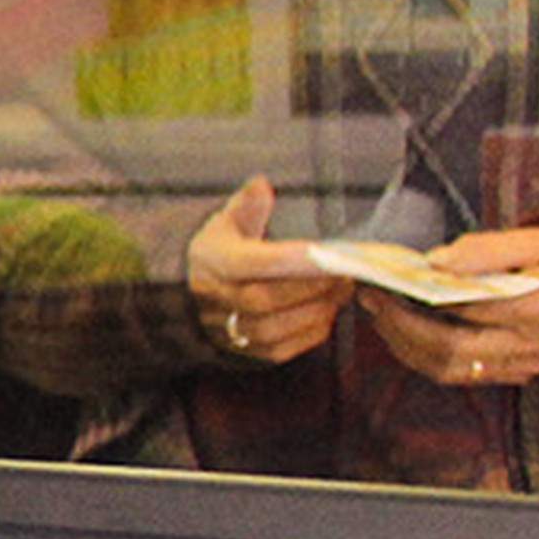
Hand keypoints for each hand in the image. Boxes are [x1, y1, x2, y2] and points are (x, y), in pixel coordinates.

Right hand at [183, 176, 344, 365]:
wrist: (192, 303)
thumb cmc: (217, 260)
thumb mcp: (225, 226)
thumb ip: (247, 205)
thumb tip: (260, 185)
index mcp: (214, 262)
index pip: (251, 263)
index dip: (289, 260)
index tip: (323, 252)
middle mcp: (218, 299)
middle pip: (267, 298)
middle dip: (312, 286)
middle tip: (346, 270)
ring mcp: (232, 330)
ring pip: (278, 327)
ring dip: (317, 309)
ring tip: (340, 289)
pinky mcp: (251, 353)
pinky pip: (287, 348)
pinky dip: (313, 330)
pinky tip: (325, 310)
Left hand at [356, 223, 538, 388]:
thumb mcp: (536, 241)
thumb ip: (486, 249)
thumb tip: (436, 261)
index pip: (472, 306)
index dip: (426, 294)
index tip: (393, 277)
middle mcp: (535, 345)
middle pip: (452, 345)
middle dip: (402, 323)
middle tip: (372, 296)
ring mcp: (522, 366)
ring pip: (447, 367)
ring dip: (404, 342)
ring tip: (378, 311)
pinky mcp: (511, 376)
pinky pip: (454, 374)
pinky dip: (420, 354)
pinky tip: (400, 330)